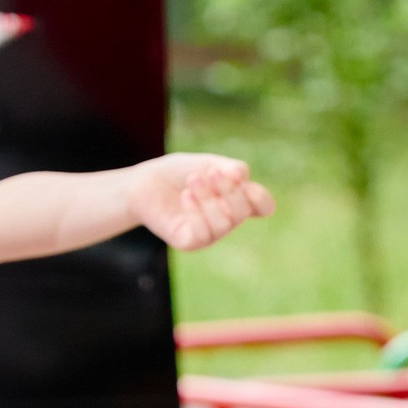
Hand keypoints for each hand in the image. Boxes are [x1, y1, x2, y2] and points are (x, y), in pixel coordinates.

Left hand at [132, 153, 273, 251]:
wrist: (144, 183)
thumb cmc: (178, 173)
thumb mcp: (207, 164)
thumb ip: (228, 169)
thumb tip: (242, 177)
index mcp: (236, 201)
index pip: (263, 206)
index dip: (259, 195)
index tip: (238, 176)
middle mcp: (226, 220)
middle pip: (244, 212)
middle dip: (229, 190)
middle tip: (209, 173)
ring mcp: (209, 234)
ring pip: (224, 223)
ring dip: (209, 199)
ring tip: (192, 180)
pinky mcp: (189, 243)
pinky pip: (203, 234)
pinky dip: (196, 212)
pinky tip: (185, 196)